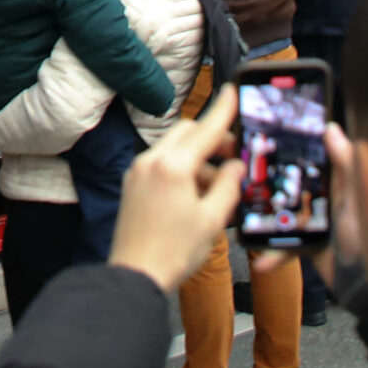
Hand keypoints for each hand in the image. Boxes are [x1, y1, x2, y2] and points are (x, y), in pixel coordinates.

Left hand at [107, 83, 240, 292]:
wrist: (134, 275)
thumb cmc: (173, 252)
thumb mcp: (211, 220)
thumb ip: (227, 187)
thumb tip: (235, 167)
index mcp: (172, 167)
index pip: (204, 129)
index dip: (222, 111)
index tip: (232, 91)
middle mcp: (150, 161)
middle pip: (186, 133)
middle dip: (211, 139)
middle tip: (233, 156)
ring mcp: (137, 172)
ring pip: (174, 149)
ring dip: (197, 158)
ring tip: (218, 187)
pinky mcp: (132, 184)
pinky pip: (161, 164)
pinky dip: (181, 170)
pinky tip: (196, 194)